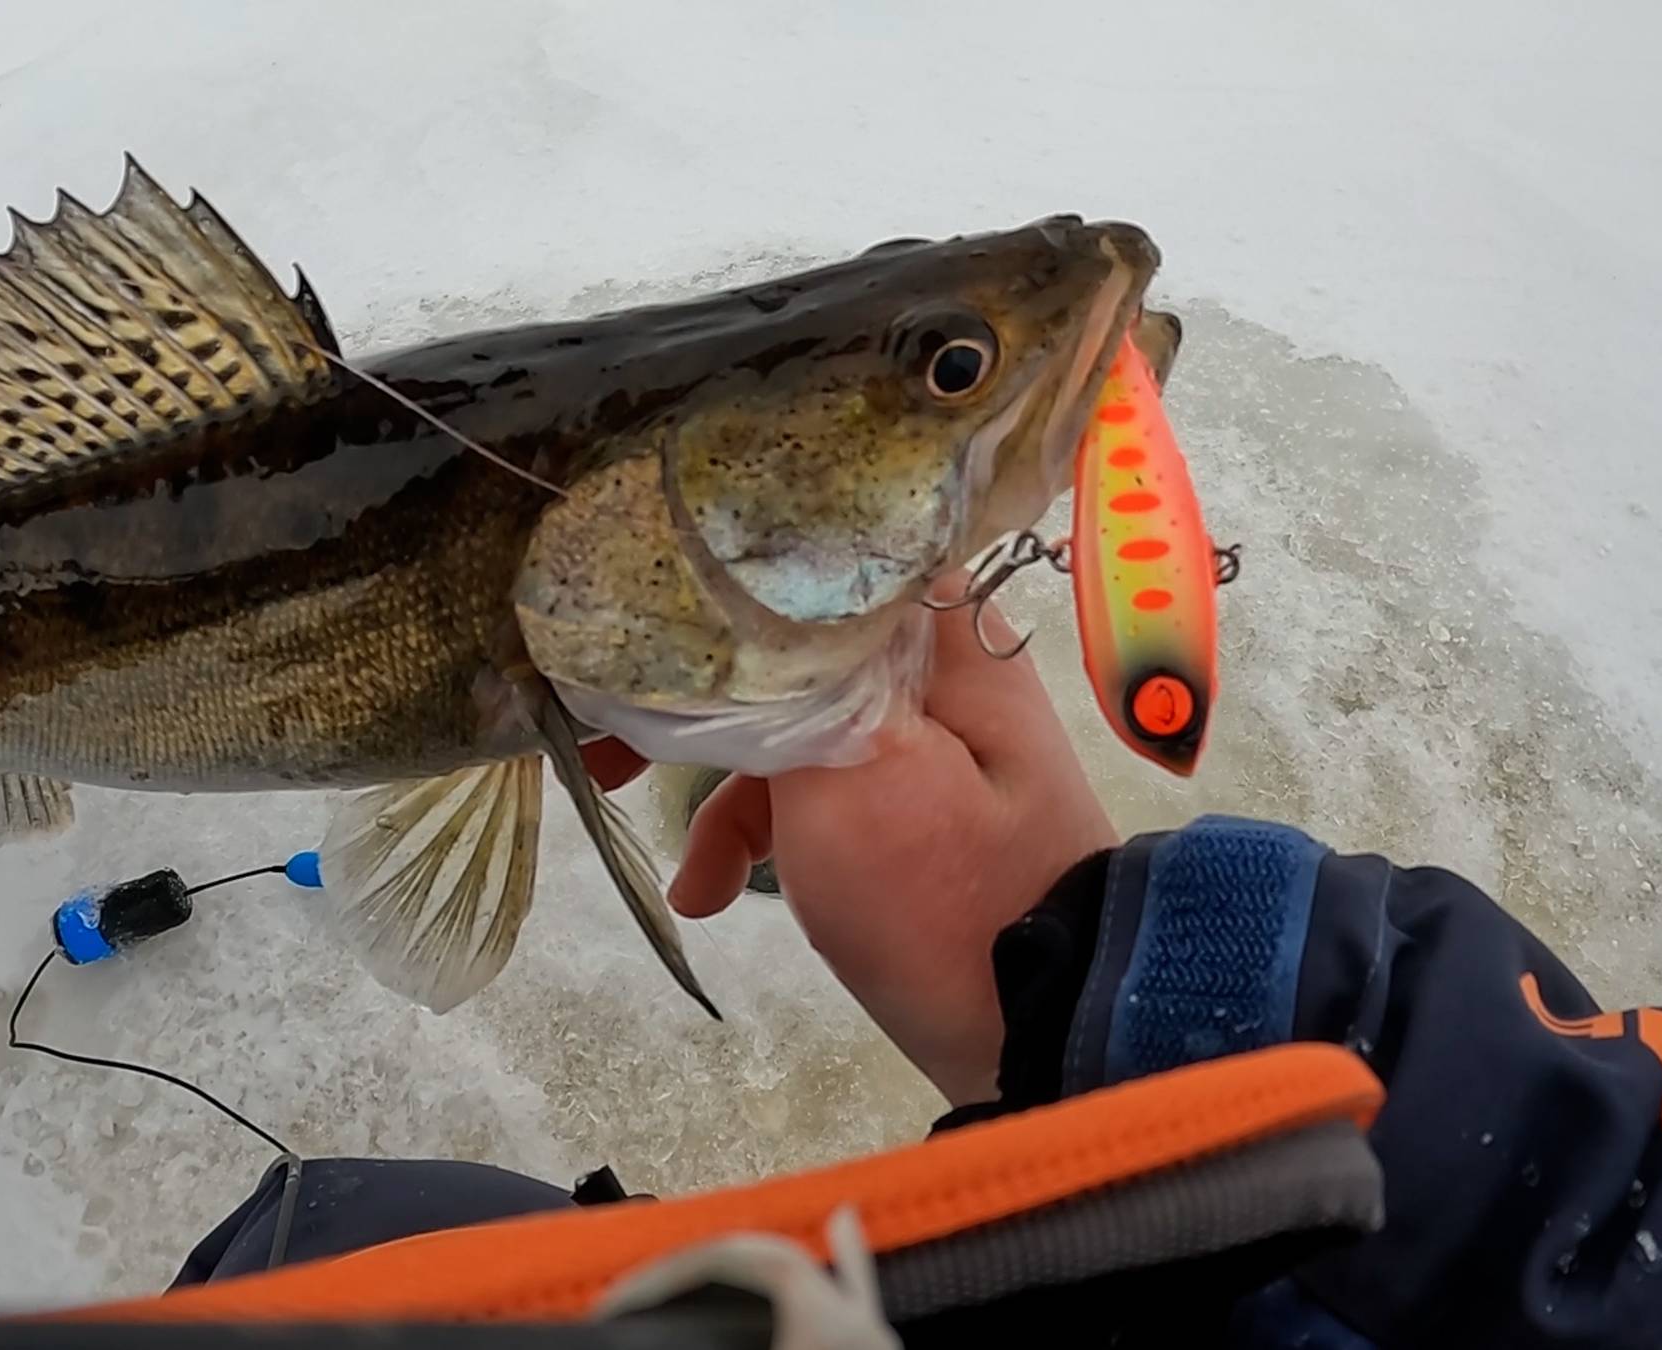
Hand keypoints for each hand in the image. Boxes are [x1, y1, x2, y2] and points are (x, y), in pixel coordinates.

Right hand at [602, 593, 1117, 1106]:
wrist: (1054, 1034)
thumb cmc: (951, 899)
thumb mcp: (856, 778)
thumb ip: (792, 685)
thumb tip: (734, 599)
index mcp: (942, 634)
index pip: (819, 557)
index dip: (720, 584)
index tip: (636, 619)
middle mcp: (943, 668)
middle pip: (796, 645)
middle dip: (699, 699)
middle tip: (607, 744)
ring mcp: (936, 742)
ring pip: (799, 723)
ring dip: (722, 786)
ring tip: (658, 849)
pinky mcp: (923, 808)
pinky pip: (826, 789)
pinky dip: (764, 833)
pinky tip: (708, 893)